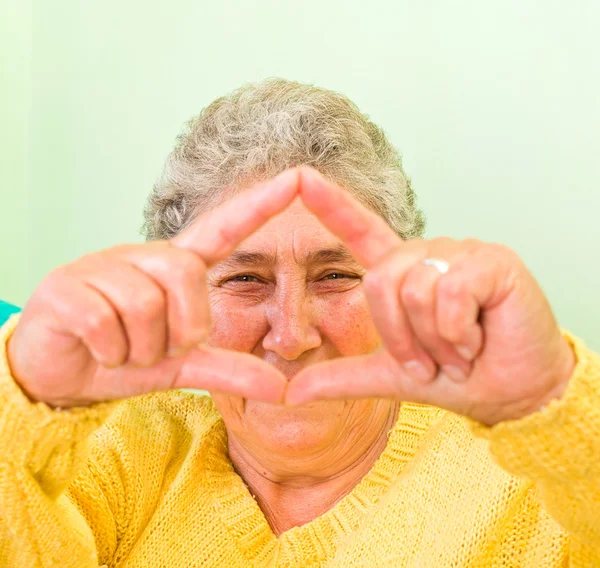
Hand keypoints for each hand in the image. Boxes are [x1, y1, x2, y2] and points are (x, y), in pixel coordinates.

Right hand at [7, 170, 299, 407]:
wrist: (59, 371)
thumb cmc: (124, 355)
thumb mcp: (182, 364)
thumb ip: (229, 369)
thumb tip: (283, 389)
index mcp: (176, 267)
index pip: (225, 230)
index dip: (259, 206)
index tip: (298, 177)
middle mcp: (143, 256)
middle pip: (187, 276)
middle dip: (180, 329)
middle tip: (158, 348)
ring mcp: (102, 265)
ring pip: (146, 306)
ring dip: (141, 348)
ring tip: (124, 349)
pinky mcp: (64, 284)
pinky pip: (105, 322)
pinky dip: (109, 351)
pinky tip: (97, 349)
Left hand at [286, 169, 575, 425]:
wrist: (513, 393)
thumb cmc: (457, 376)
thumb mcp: (391, 377)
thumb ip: (343, 377)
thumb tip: (292, 392)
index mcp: (401, 273)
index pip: (360, 230)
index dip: (330, 205)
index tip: (299, 177)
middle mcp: (427, 254)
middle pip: (380, 281)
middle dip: (401, 338)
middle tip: (433, 362)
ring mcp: (460, 252)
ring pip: (415, 290)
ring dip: (435, 341)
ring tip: (460, 352)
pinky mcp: (492, 260)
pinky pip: (451, 293)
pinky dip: (458, 333)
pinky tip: (478, 341)